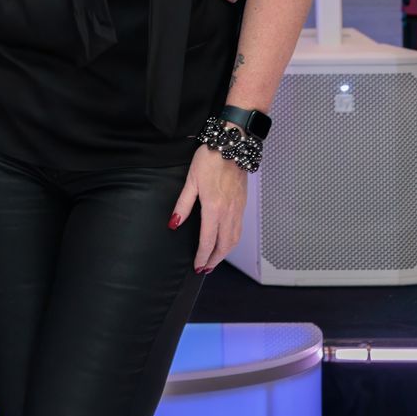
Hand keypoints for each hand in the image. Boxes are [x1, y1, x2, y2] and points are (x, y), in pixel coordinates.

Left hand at [170, 142, 248, 272]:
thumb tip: (174, 223)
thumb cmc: (209, 160)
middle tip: (204, 269)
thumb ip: (182, 204)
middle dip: (214, 260)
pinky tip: (224, 243)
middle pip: (224, 244)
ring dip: (224, 253)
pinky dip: (232, 241)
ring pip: (234, 239)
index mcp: (214, 207)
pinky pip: (239, 229)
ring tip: (213, 261)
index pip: (208, 240)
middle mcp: (229, 212)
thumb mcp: (190, 181)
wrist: (232, 146)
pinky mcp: (242, 204)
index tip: (197, 266)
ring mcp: (238, 209)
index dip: (202, 256)